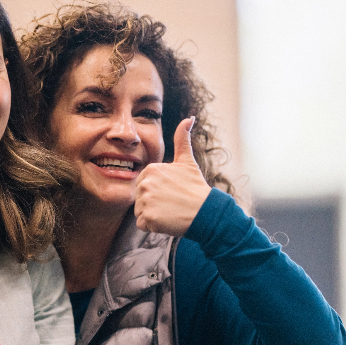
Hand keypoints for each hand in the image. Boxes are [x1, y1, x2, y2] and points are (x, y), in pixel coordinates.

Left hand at [132, 117, 211, 235]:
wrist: (205, 211)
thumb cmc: (195, 187)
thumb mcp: (187, 161)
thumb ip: (182, 139)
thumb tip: (189, 118)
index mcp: (151, 169)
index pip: (143, 186)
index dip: (157, 192)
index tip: (171, 192)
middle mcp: (145, 183)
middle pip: (139, 199)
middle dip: (153, 204)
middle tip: (171, 203)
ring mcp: (145, 201)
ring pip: (140, 212)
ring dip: (153, 215)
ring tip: (170, 211)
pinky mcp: (148, 217)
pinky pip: (142, 225)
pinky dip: (153, 226)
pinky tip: (167, 220)